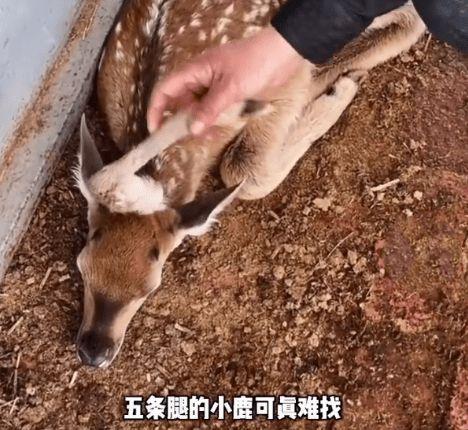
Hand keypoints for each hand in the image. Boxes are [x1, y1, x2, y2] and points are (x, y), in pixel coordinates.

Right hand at [147, 27, 303, 134]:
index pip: (166, 90)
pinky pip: (214, 112)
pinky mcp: (228, 96)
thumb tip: (193, 130)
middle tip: (191, 138)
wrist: (282, 55)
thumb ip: (210, 110)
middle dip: (184, 123)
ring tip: (210, 136)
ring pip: (199, 111)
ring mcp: (215, 88)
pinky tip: (220, 131)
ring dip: (202, 125)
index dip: (157, 109)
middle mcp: (201, 80)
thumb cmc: (254, 63)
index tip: (155, 129)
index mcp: (195, 71)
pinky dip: (215, 122)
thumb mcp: (229, 89)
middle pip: (182, 104)